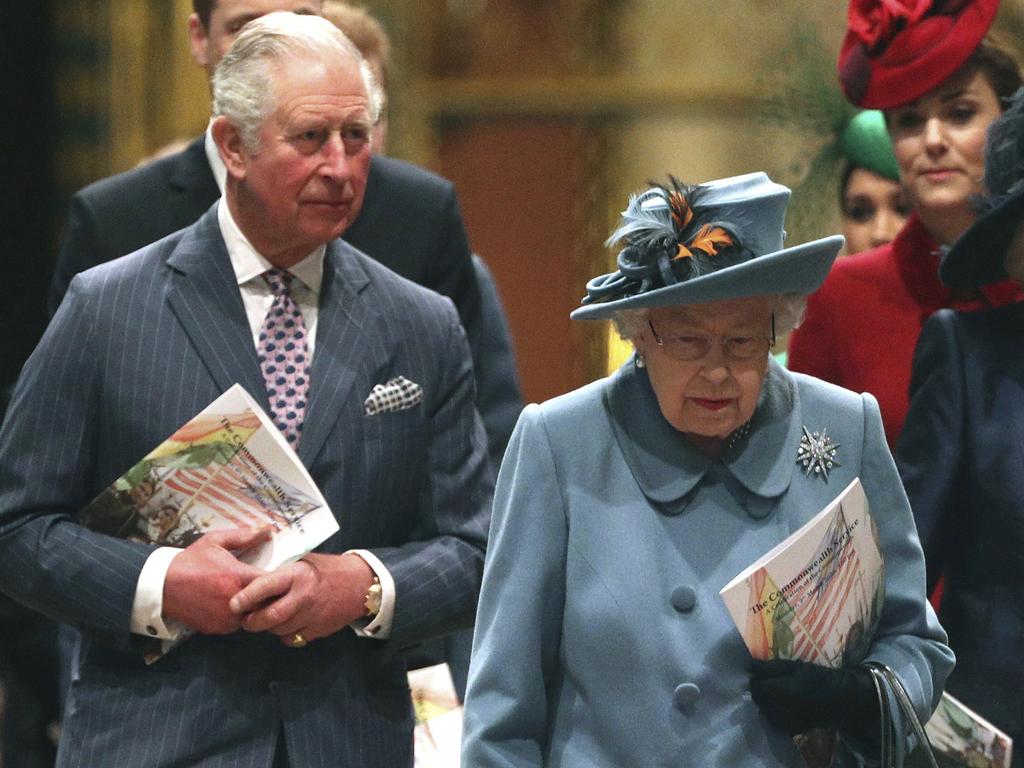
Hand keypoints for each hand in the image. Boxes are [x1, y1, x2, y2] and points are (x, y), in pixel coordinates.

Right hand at [162, 527, 271, 633]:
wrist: (161, 586)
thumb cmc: (190, 561)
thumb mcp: (215, 541)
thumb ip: (244, 536)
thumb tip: (268, 529)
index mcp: (238, 577)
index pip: (272, 582)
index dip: (278, 579)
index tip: (279, 575)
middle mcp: (235, 601)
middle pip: (266, 602)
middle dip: (268, 595)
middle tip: (267, 587)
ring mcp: (226, 618)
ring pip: (253, 616)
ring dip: (254, 608)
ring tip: (249, 596)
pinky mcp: (218, 629)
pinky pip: (237, 625)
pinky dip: (239, 617)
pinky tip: (233, 605)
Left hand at [229, 552, 374, 645]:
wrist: (359, 584)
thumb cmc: (326, 569)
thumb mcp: (303, 561)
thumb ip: (281, 573)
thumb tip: (251, 581)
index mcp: (298, 575)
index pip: (266, 586)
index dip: (247, 597)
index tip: (233, 604)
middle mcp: (304, 596)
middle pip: (270, 617)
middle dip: (252, 621)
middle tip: (244, 619)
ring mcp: (312, 616)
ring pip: (279, 630)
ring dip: (268, 627)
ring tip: (265, 618)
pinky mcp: (318, 630)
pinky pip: (293, 638)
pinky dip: (285, 634)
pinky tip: (287, 624)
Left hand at [750, 659, 878, 740]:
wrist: (837, 701)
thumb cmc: (816, 678)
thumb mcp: (793, 666)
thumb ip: (770, 667)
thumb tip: (748, 666)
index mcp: (783, 693)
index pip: (756, 687)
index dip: (757, 679)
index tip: (762, 673)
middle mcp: (781, 711)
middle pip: (758, 699)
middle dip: (761, 690)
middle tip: (771, 681)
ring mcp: (785, 723)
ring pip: (763, 710)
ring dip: (766, 701)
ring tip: (778, 692)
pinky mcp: (788, 730)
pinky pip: (772, 718)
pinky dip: (773, 710)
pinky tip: (784, 703)